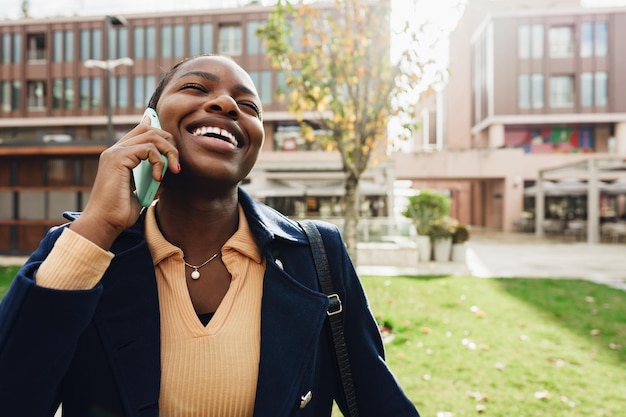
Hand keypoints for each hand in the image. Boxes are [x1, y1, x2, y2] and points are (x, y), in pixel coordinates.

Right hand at [70, 117, 179, 249]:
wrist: (104, 222)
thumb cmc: (120, 212)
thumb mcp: (142, 191)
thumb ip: (152, 177)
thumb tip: (169, 171)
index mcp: (120, 156)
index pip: (142, 132)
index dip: (162, 136)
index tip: (174, 153)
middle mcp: (115, 150)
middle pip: (148, 128)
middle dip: (168, 142)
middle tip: (176, 164)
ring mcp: (115, 152)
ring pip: (151, 135)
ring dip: (168, 151)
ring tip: (173, 170)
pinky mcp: (118, 158)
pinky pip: (148, 148)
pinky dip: (159, 162)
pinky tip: (158, 179)